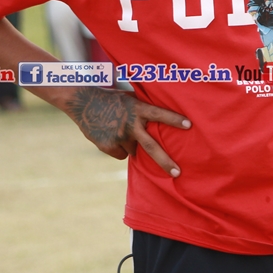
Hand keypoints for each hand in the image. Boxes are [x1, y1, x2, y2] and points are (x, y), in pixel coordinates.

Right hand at [63, 88, 190, 176]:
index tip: (189, 125)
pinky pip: (122, 154)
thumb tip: (158, 124)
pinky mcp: (108, 146)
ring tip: (119, 129)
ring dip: (131, 145)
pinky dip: (119, 149)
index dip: (174, 119)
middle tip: (178, 173)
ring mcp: (119, 136)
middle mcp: (129, 124)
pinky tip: (110, 135)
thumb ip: (142, 110)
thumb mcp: (129, 99)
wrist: (82, 102)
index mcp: (137, 108)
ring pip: (134, 150)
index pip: (159, 114)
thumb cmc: (110, 99)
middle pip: (151, 147)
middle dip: (165, 161)